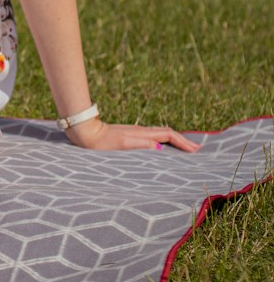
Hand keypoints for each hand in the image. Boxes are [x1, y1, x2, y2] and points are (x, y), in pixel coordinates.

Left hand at [66, 117, 200, 152]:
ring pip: (161, 134)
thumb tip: (160, 147)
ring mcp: (135, 133)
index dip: (183, 141)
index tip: (196, 149)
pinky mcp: (129, 136)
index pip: (168, 135)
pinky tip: (164, 148)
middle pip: (167, 133)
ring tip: (185, 148)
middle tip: (197, 149)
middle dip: (183, 140)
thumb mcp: (121, 145)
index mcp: (141, 134)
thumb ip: (140, 145)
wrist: (85, 133)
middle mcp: (141, 131)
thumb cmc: (101, 143)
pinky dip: (164, 141)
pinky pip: (153, 137)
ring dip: (175, 140)